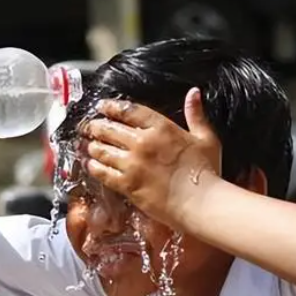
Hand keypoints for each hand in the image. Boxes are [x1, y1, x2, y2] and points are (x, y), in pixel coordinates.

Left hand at [81, 88, 221, 228]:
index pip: (129, 111)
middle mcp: (143, 143)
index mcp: (161, 128)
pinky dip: (94, 168)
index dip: (112, 107)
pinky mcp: (127, 185)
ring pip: (103, 150)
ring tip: (87, 145)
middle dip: (96, 126)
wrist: (200, 202)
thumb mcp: (206, 138)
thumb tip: (194, 92)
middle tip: (89, 126)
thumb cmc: (207, 171)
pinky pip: (103, 173)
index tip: (102, 106)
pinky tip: (90, 165)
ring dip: (93, 146)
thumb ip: (196, 114)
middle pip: (110, 129)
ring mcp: (133, 164)